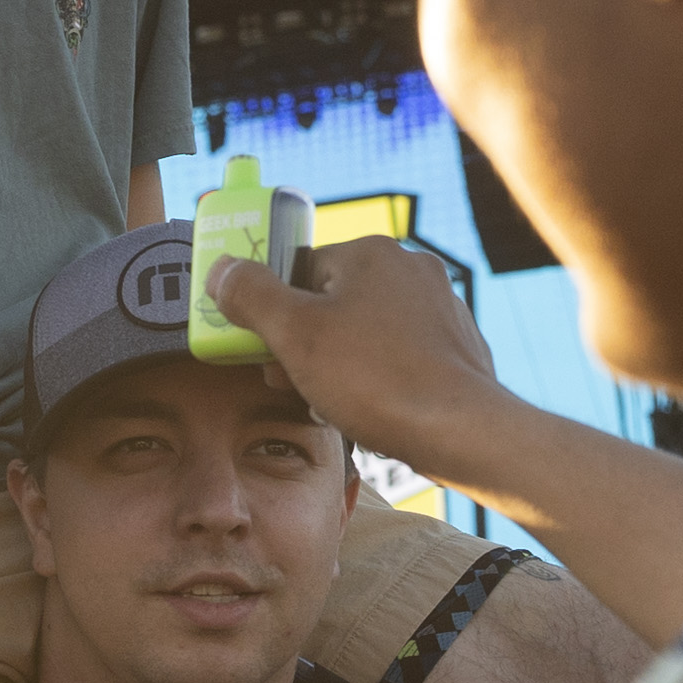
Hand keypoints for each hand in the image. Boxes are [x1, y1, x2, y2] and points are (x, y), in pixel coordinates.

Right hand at [202, 238, 500, 476]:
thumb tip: (222, 269)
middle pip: (332, 299)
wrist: (460, 430)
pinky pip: (398, 353)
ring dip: (337, 362)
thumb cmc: (376, 380)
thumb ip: (251, 295)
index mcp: (371, 252)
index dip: (273, 312)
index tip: (264, 351)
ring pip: (364, 329)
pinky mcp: (455, 344)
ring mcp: (439, 305)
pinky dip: (376, 376)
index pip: (299, 269)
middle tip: (288, 382)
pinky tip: (369, 408)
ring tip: (327, 401)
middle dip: (304, 342)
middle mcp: (410, 267)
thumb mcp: (295, 336)